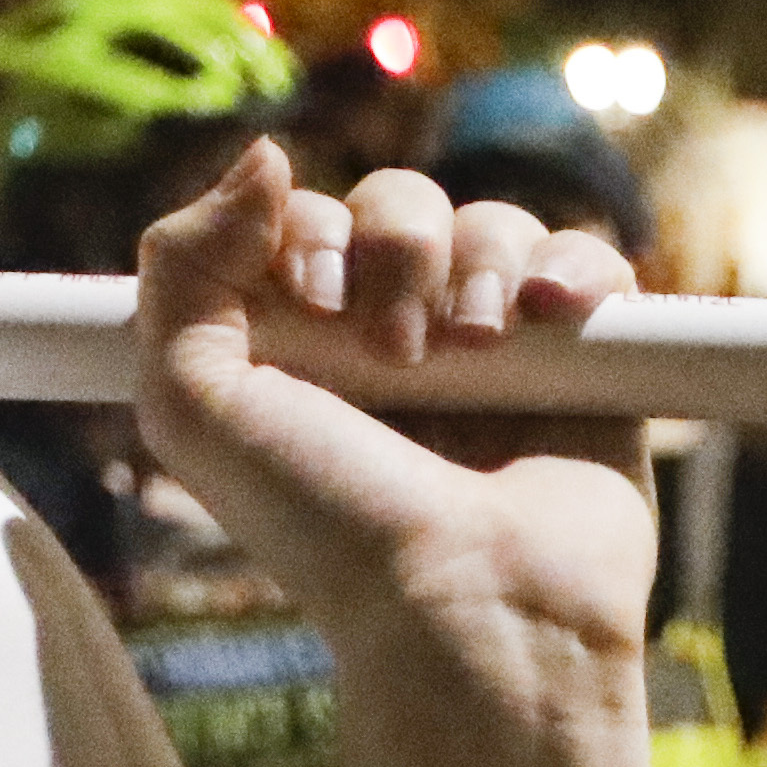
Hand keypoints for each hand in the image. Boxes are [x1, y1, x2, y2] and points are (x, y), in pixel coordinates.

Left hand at [131, 143, 655, 720]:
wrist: (471, 610)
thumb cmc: (332, 530)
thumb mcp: (194, 404)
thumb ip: (179, 268)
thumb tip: (267, 155)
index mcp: (304, 349)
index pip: (304, 218)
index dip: (308, 230)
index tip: (314, 305)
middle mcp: (398, 344)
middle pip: (398, 205)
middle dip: (395, 249)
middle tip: (396, 351)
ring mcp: (496, 355)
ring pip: (490, 223)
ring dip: (478, 259)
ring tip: (477, 344)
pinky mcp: (584, 368)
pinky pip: (587, 257)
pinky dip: (571, 265)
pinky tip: (551, 316)